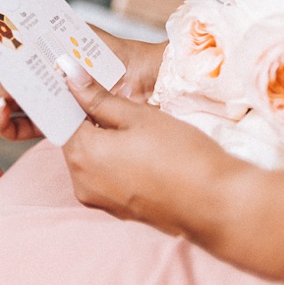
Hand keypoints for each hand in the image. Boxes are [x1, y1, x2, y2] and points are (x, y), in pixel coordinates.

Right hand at [0, 27, 165, 141]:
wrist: (146, 83)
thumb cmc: (114, 54)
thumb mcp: (72, 35)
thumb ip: (39, 32)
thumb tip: (3, 27)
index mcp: (39, 52)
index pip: (0, 50)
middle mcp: (37, 76)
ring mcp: (43, 101)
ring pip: (0, 103)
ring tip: (3, 94)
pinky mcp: (52, 125)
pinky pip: (18, 130)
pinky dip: (5, 123)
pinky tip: (5, 112)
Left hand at [58, 55, 241, 237]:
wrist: (219, 206)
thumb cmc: (182, 155)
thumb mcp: (138, 116)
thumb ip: (98, 97)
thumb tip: (68, 74)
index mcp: (81, 155)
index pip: (64, 117)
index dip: (75, 98)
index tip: (85, 82)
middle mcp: (81, 182)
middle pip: (76, 140)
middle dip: (93, 120)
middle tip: (118, 101)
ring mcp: (99, 200)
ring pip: (91, 159)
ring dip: (106, 142)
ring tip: (137, 128)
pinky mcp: (117, 210)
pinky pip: (106, 177)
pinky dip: (117, 162)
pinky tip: (143, 152)